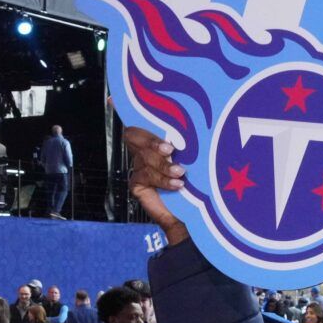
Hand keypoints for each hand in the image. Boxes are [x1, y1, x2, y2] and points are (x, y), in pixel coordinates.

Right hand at [123, 127, 189, 241]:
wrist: (191, 213)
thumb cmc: (195, 182)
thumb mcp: (193, 158)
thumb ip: (187, 143)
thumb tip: (195, 126)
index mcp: (154, 142)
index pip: (141, 125)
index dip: (135, 118)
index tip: (127, 108)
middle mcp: (144, 153)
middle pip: (138, 139)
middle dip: (153, 143)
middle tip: (170, 149)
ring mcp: (139, 168)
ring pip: (145, 160)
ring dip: (164, 166)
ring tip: (180, 172)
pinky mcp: (137, 184)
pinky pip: (146, 177)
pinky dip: (163, 181)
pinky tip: (177, 184)